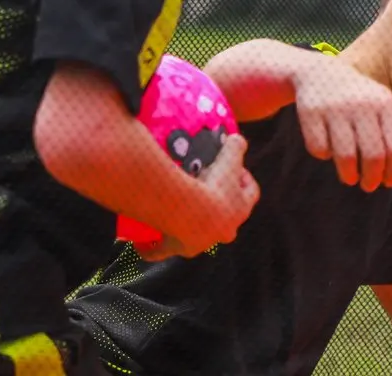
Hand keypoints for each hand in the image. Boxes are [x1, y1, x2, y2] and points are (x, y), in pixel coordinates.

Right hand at [140, 133, 259, 260]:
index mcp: (239, 210)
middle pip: (226, 218)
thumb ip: (237, 145)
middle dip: (219, 204)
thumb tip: (237, 140)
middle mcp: (223, 232)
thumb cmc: (214, 183)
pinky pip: (161, 251)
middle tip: (205, 185)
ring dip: (188, 224)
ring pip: (196, 236)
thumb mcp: (230, 157)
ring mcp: (201, 243)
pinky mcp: (178, 249)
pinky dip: (151, 249)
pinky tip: (141, 245)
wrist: (190, 211)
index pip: (250, 193)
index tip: (235, 167)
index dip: (245, 179)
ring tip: (176, 208)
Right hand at [293, 59, 391, 190]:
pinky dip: (324, 156)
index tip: (390, 181)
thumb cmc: (361, 98)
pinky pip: (320, 148)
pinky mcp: (310, 112)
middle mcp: (362, 103)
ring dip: (349, 175)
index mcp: (385, 102)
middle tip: (370, 185)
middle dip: (372, 178)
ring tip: (351, 178)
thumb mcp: (388, 108)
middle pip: (373, 155)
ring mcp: (335, 107)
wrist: (319, 73)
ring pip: (345, 156)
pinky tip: (329, 152)